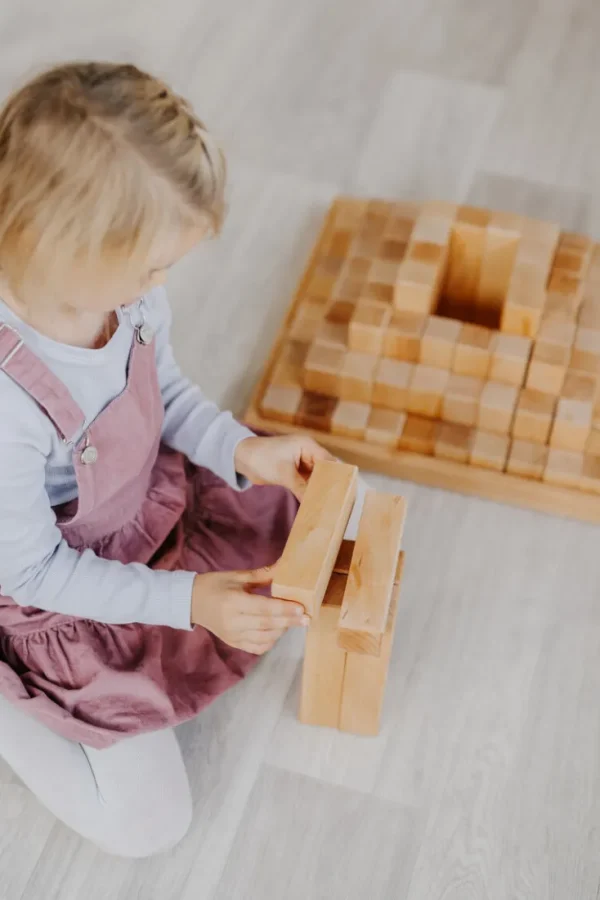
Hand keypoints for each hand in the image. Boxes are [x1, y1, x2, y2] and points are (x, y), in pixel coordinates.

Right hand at [191, 567, 308, 653]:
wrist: (190, 602)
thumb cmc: (215, 585)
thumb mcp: (237, 576)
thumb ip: (262, 575)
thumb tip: (285, 566)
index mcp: (233, 603)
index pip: (264, 608)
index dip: (284, 609)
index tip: (302, 608)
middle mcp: (233, 622)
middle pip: (267, 625)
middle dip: (289, 622)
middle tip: (307, 618)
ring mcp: (233, 636)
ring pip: (264, 638)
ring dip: (282, 631)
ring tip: (294, 621)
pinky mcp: (233, 643)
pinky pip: (257, 647)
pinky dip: (270, 641)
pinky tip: (278, 631)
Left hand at [234, 434, 334, 499]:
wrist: (240, 458)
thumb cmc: (262, 458)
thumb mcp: (284, 474)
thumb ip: (301, 488)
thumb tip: (313, 503)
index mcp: (308, 446)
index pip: (329, 461)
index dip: (336, 476)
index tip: (343, 492)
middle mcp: (307, 453)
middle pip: (323, 470)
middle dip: (327, 484)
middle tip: (336, 502)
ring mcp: (300, 463)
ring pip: (315, 478)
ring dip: (317, 489)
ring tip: (326, 506)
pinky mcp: (292, 472)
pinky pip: (305, 482)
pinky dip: (308, 491)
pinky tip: (313, 503)